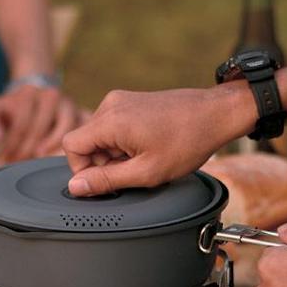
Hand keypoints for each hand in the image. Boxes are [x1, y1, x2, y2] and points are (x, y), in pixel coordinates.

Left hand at [0, 84, 81, 165]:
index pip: (21, 125)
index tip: (7, 161)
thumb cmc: (14, 108)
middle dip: (27, 152)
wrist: (34, 94)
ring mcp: (69, 105)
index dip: (13, 146)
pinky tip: (68, 159)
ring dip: (51, 151)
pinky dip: (77, 145)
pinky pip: (83, 132)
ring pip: (64, 131)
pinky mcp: (83, 113)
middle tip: (20, 166)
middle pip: (39, 129)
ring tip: (41, 163)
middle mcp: (51, 96)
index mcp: (28, 94)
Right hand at [62, 86, 253, 195]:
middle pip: (85, 141)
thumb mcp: (146, 172)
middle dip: (103, 162)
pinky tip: (147, 147)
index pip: (71, 146)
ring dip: (114, 154)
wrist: (215, 113)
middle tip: (133, 171)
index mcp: (111, 120)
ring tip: (144, 158)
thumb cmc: (187, 141)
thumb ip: (106, 180)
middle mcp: (111, 105)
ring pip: (99, 136)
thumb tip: (76, 187)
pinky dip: (123, 142)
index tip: (106, 180)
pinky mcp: (130, 100)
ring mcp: (121, 100)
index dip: (83, 169)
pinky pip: (112, 126)